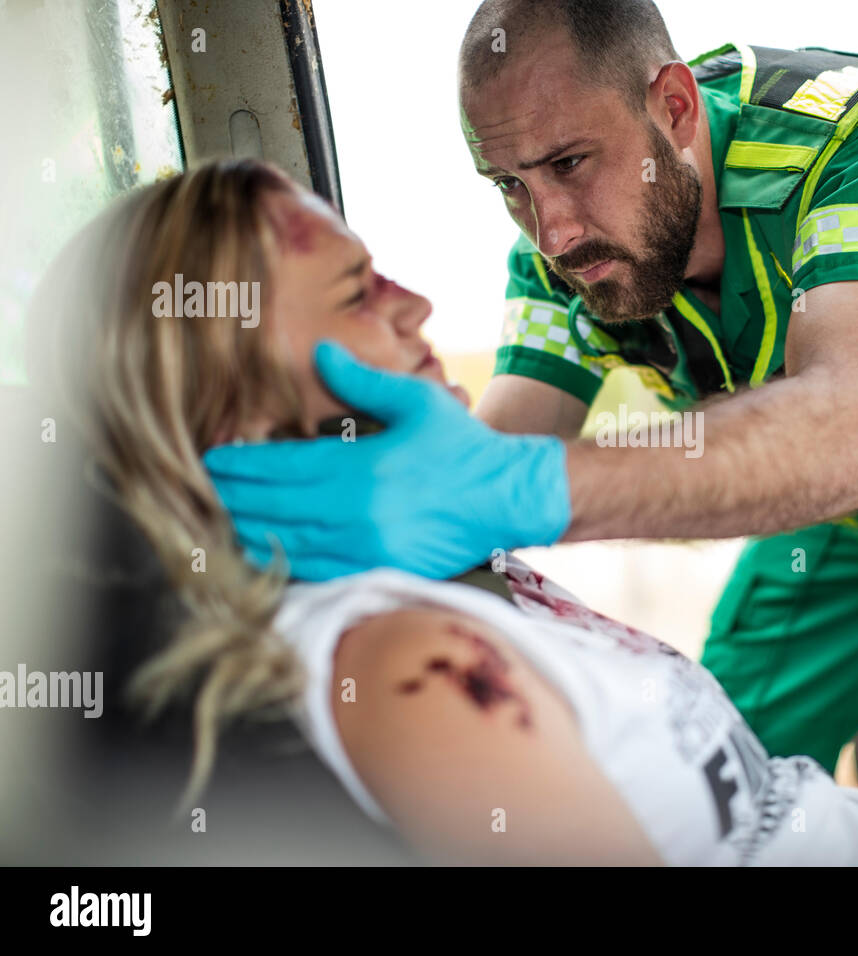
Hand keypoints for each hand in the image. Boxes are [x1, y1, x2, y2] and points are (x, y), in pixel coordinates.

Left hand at [203, 341, 571, 580]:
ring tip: (214, 521)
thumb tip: (319, 351)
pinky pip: (316, 569)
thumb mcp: (418, 401)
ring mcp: (366, 547)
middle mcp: (356, 511)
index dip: (241, 463)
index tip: (211, 458)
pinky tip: (260, 551)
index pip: (282, 466)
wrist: (508, 498)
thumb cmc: (464, 446)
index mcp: (360, 466)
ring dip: (246, 531)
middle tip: (196, 490)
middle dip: (231, 498)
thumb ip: (363, 380)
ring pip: (286, 543)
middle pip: (273, 507)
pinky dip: (281, 560)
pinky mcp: (379, 570)